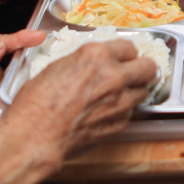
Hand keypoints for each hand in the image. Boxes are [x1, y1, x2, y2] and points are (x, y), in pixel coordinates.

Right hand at [0, 39, 155, 163]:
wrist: (35, 137)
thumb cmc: (37, 103)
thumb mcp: (57, 67)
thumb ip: (84, 62)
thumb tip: (95, 64)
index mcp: (96, 55)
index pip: (129, 47)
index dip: (124, 54)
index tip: (122, 58)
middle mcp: (114, 76)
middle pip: (148, 67)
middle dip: (142, 69)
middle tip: (133, 73)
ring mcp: (121, 101)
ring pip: (143, 91)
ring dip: (133, 91)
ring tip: (117, 95)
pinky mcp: (121, 123)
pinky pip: (130, 113)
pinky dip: (122, 111)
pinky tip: (104, 113)